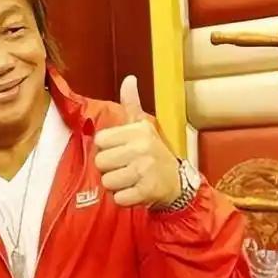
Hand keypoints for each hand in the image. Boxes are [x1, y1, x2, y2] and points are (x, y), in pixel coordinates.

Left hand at [93, 75, 180, 207]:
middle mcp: (142, 147)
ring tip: (130, 180)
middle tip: (125, 168)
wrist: (178, 183)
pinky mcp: (147, 191)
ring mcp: (145, 170)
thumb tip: (129, 79)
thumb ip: (131, 104)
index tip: (121, 150)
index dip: (107, 148)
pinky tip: (135, 191)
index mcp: (138, 130)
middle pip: (100, 162)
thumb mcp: (143, 127)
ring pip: (107, 182)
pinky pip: (118, 198)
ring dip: (116, 185)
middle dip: (109, 168)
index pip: (100, 140)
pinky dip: (124, 199)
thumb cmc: (153, 153)